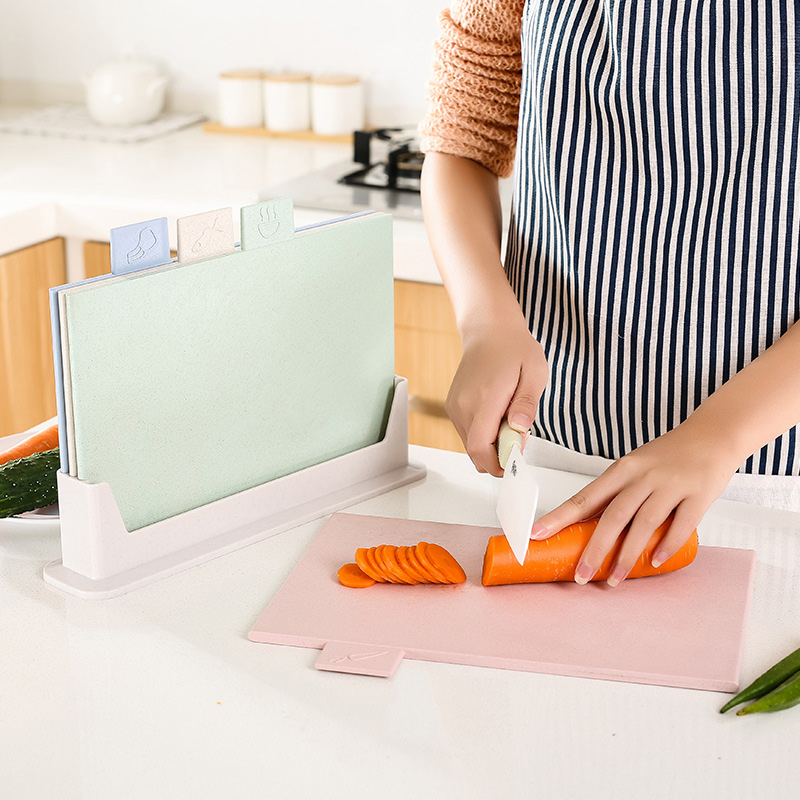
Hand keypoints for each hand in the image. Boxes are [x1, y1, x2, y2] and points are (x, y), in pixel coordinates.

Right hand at [446, 318, 547, 475]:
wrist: (489, 331)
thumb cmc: (513, 349)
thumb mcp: (534, 373)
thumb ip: (526, 404)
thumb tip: (518, 430)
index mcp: (485, 398)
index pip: (479, 447)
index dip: (496, 464)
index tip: (515, 462)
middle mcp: (464, 405)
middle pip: (475, 452)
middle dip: (498, 455)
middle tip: (519, 437)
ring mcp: (455, 407)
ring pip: (471, 445)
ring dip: (492, 444)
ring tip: (509, 420)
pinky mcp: (453, 407)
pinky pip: (468, 434)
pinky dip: (484, 435)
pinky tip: (498, 415)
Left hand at [531, 419, 741, 585]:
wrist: (714, 434)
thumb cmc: (669, 455)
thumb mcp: (635, 467)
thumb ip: (617, 495)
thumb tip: (591, 530)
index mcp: (622, 470)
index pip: (585, 497)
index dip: (560, 517)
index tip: (537, 533)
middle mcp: (643, 476)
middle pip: (612, 516)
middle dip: (594, 549)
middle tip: (581, 575)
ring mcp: (671, 485)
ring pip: (643, 523)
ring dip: (628, 555)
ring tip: (615, 579)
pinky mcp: (698, 494)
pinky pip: (681, 525)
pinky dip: (667, 545)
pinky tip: (655, 561)